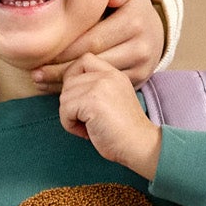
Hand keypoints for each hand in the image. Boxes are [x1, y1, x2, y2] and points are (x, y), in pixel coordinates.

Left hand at [30, 0, 163, 88]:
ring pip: (97, 77)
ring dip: (66, 82)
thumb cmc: (129, 6)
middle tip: (35, 72)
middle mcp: (140, 44)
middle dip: (61, 67)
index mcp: (134, 20)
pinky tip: (60, 88)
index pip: (92, 38)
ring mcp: (141, 65)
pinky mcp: (139, 79)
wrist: (155, 30)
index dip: (65, 47)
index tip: (42, 51)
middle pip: (92, 60)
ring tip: (40, 81)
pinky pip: (104, 85)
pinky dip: (81, 89)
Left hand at [58, 52, 161, 177]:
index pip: (84, 60)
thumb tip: (65, 91)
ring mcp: (100, 86)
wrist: (140, 146)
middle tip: (86, 121)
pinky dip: (70, 125)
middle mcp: (108, 76)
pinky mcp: (92, 101)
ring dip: (70, 116)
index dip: (74, 78)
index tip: (80, 101)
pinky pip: (65, 110)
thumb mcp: (112, 101)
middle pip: (69, 81)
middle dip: (71, 104)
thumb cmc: (124, 132)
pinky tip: (87, 133)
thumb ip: (94, 89)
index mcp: (114, 74)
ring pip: (64, 96)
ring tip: (88, 127)